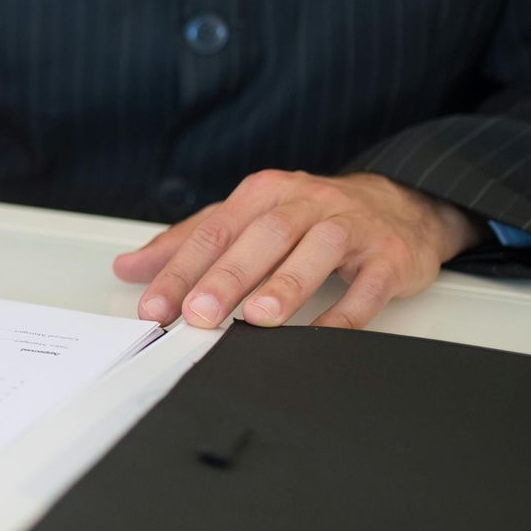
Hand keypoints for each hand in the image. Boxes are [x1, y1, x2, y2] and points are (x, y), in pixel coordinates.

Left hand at [113, 170, 479, 330]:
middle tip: (199, 313)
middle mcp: (307, 203)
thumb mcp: (246, 220)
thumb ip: (188, 243)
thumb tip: (129, 268)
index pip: (214, 231)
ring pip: (317, 249)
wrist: (401, 205)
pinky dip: (345, 312)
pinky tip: (321, 335)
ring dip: (286, 284)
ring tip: (258, 317)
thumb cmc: (311, 216)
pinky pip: (368, 285)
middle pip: (262, 236)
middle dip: (227, 276)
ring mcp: (352, 226)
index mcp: (264, 194)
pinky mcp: (389, 256)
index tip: (155, 307)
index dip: (181, 270)